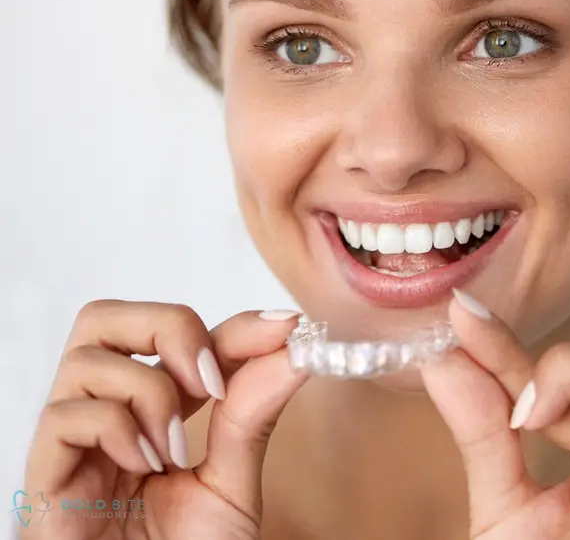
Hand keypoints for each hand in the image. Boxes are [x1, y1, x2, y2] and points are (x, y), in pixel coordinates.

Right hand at [20, 300, 306, 539]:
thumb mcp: (232, 483)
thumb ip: (254, 415)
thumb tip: (294, 349)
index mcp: (153, 414)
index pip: (180, 339)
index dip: (232, 326)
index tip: (285, 329)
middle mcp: (107, 418)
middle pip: (106, 319)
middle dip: (169, 328)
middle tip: (212, 380)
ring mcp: (70, 446)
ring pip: (86, 356)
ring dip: (149, 392)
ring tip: (174, 451)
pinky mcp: (41, 481)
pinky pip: (64, 415)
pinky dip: (115, 428)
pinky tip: (145, 466)